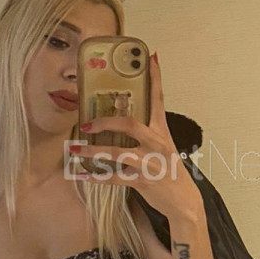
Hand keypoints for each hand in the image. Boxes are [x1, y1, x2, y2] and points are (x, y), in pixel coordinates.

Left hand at [72, 51, 202, 221]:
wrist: (184, 201)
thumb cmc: (170, 171)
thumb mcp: (163, 147)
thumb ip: (146, 132)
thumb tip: (124, 115)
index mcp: (161, 131)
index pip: (158, 99)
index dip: (155, 78)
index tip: (151, 57)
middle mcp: (156, 144)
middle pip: (130, 125)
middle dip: (105, 122)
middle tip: (86, 122)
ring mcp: (149, 164)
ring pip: (117, 153)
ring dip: (93, 151)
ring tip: (75, 148)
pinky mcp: (142, 182)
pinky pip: (114, 178)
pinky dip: (95, 177)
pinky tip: (80, 175)